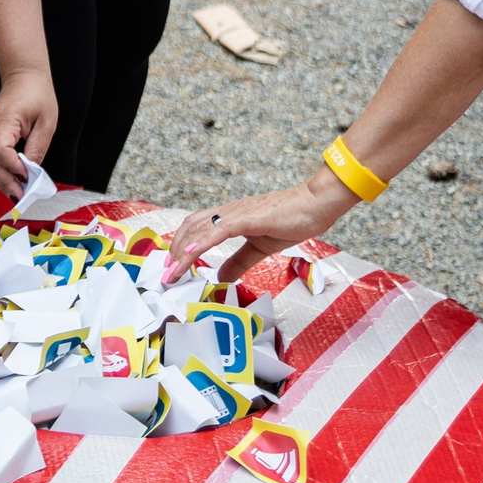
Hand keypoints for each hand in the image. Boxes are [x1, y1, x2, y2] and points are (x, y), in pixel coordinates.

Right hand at [0, 68, 55, 198]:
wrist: (24, 76)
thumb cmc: (36, 93)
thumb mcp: (46, 121)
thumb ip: (37, 147)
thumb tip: (32, 172)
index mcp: (4, 119)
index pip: (0, 149)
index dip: (12, 166)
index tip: (27, 176)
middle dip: (4, 181)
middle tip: (20, 196)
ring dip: (1, 179)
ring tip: (16, 194)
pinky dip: (0, 171)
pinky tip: (11, 181)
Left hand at [163, 172, 353, 283]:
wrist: (314, 205)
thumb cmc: (292, 220)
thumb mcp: (259, 248)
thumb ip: (239, 261)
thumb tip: (221, 277)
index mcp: (230, 218)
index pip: (196, 228)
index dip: (181, 245)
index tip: (173, 267)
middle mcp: (229, 212)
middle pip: (191, 226)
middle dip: (175, 250)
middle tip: (168, 274)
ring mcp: (238, 213)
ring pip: (200, 227)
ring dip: (184, 250)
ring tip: (174, 270)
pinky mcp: (249, 217)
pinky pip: (220, 229)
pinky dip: (202, 241)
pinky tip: (192, 253)